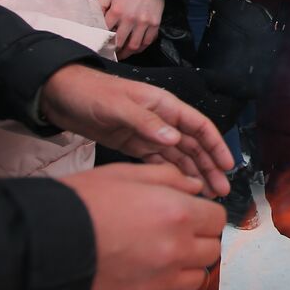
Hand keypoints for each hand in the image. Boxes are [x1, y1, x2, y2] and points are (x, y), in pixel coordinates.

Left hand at [40, 64, 233, 196]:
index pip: (199, 126)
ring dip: (194, 174)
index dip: (216, 146)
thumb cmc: (92, 93)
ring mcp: (149, 135)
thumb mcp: (119, 106)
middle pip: (193, 146)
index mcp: (165, 106)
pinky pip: (159, 163)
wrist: (61, 96)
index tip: (228, 166)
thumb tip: (175, 139)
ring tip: (208, 195)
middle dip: (209, 167)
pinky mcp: (134, 146)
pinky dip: (172, 176)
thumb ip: (147, 123)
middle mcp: (162, 121)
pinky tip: (180, 190)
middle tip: (222, 191)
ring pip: (179, 157)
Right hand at [63, 163, 225, 289]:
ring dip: (182, 269)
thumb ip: (167, 178)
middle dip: (196, 242)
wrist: (39, 249)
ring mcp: (160, 284)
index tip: (189, 217)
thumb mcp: (123, 174)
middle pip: (210, 251)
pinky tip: (138, 278)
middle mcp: (176, 251)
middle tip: (171, 236)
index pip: (216, 220)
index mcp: (176, 214)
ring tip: (153, 258)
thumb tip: (194, 187)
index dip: (203, 216)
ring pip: (194, 279)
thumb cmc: (77, 207)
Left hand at [99, 0, 166, 57]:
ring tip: (121, 55)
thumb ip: (100, 5)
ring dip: (126, 53)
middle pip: (119, 42)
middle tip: (110, 54)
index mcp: (117, 11)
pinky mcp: (154, 25)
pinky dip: (140, 49)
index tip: (100, 46)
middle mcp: (130, 18)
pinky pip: (146, 42)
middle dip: (114, 51)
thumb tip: (93, 19)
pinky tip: (134, 49)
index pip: (106, 32)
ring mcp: (144, 23)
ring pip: (134, 46)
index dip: (102, 41)